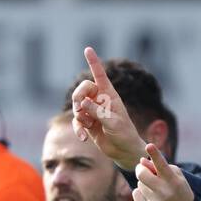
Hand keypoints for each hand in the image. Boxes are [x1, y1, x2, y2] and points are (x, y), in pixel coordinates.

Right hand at [71, 46, 144, 167]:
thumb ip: (97, 111)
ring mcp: (92, 111)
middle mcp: (99, 100)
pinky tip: (83, 138)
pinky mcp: (88, 123)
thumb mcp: (113, 122)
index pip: (99, 74)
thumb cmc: (124, 133)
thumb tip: (82, 102)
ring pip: (76, 105)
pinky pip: (77, 121)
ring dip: (78, 115)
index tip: (88, 49)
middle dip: (78, 97)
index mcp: (109, 94)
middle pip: (82, 89)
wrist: (124, 151)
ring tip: (87, 124)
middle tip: (80, 107)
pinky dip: (78, 129)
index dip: (93, 62)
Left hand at [131, 143, 194, 200]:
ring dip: (144, 183)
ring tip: (153, 188)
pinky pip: (135, 194)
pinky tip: (150, 196)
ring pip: (139, 184)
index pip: (162, 165)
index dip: (155, 154)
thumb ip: (160, 166)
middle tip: (142, 168)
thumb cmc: (180, 191)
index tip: (149, 146)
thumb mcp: (176, 177)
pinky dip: (140, 193)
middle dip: (140, 169)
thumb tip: (141, 161)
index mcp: (173, 181)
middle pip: (142, 174)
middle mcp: (164, 192)